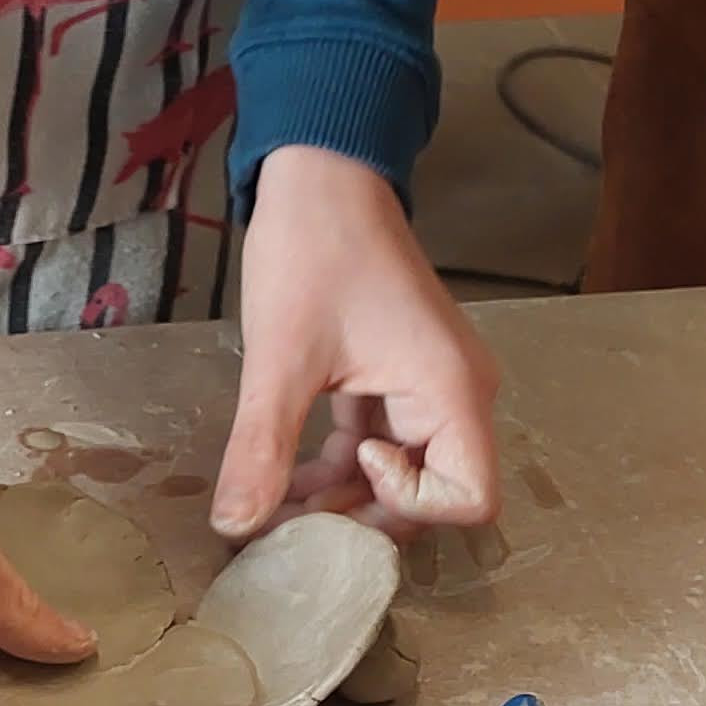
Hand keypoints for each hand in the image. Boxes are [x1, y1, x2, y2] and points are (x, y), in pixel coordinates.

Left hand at [214, 146, 502, 536]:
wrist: (320, 175)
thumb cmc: (315, 250)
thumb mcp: (282, 356)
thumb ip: (263, 447)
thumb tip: (234, 526)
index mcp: (450, 390)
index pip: (470, 499)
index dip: (409, 507)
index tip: (354, 465)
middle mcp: (454, 395)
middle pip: (433, 494)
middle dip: (364, 517)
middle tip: (293, 529)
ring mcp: (427, 387)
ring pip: (399, 473)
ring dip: (342, 498)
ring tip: (273, 510)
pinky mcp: (396, 378)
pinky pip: (378, 442)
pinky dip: (336, 465)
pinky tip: (281, 477)